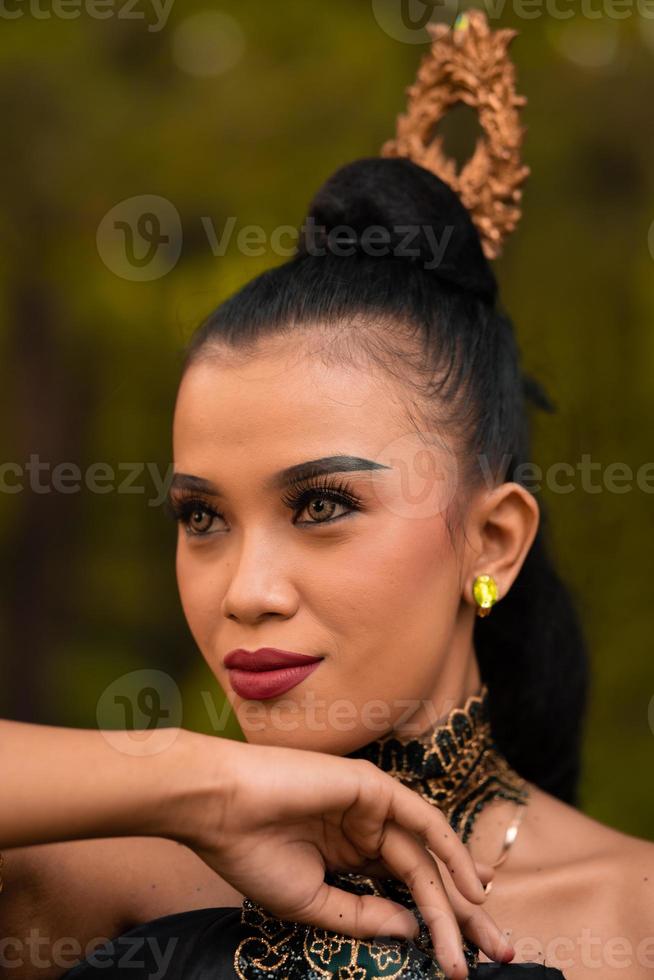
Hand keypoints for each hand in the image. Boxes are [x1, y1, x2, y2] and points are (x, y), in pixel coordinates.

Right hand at [174, 736, 513, 979]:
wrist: (221, 810)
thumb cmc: (254, 855)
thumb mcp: (312, 904)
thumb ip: (364, 915)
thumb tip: (413, 927)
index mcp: (348, 856)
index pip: (403, 893)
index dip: (434, 928)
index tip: (457, 968)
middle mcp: (366, 832)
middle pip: (425, 878)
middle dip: (462, 919)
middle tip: (496, 956)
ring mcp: (372, 809)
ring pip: (427, 858)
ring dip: (458, 899)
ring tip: (484, 940)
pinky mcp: (375, 789)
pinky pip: (423, 821)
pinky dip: (450, 850)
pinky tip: (471, 886)